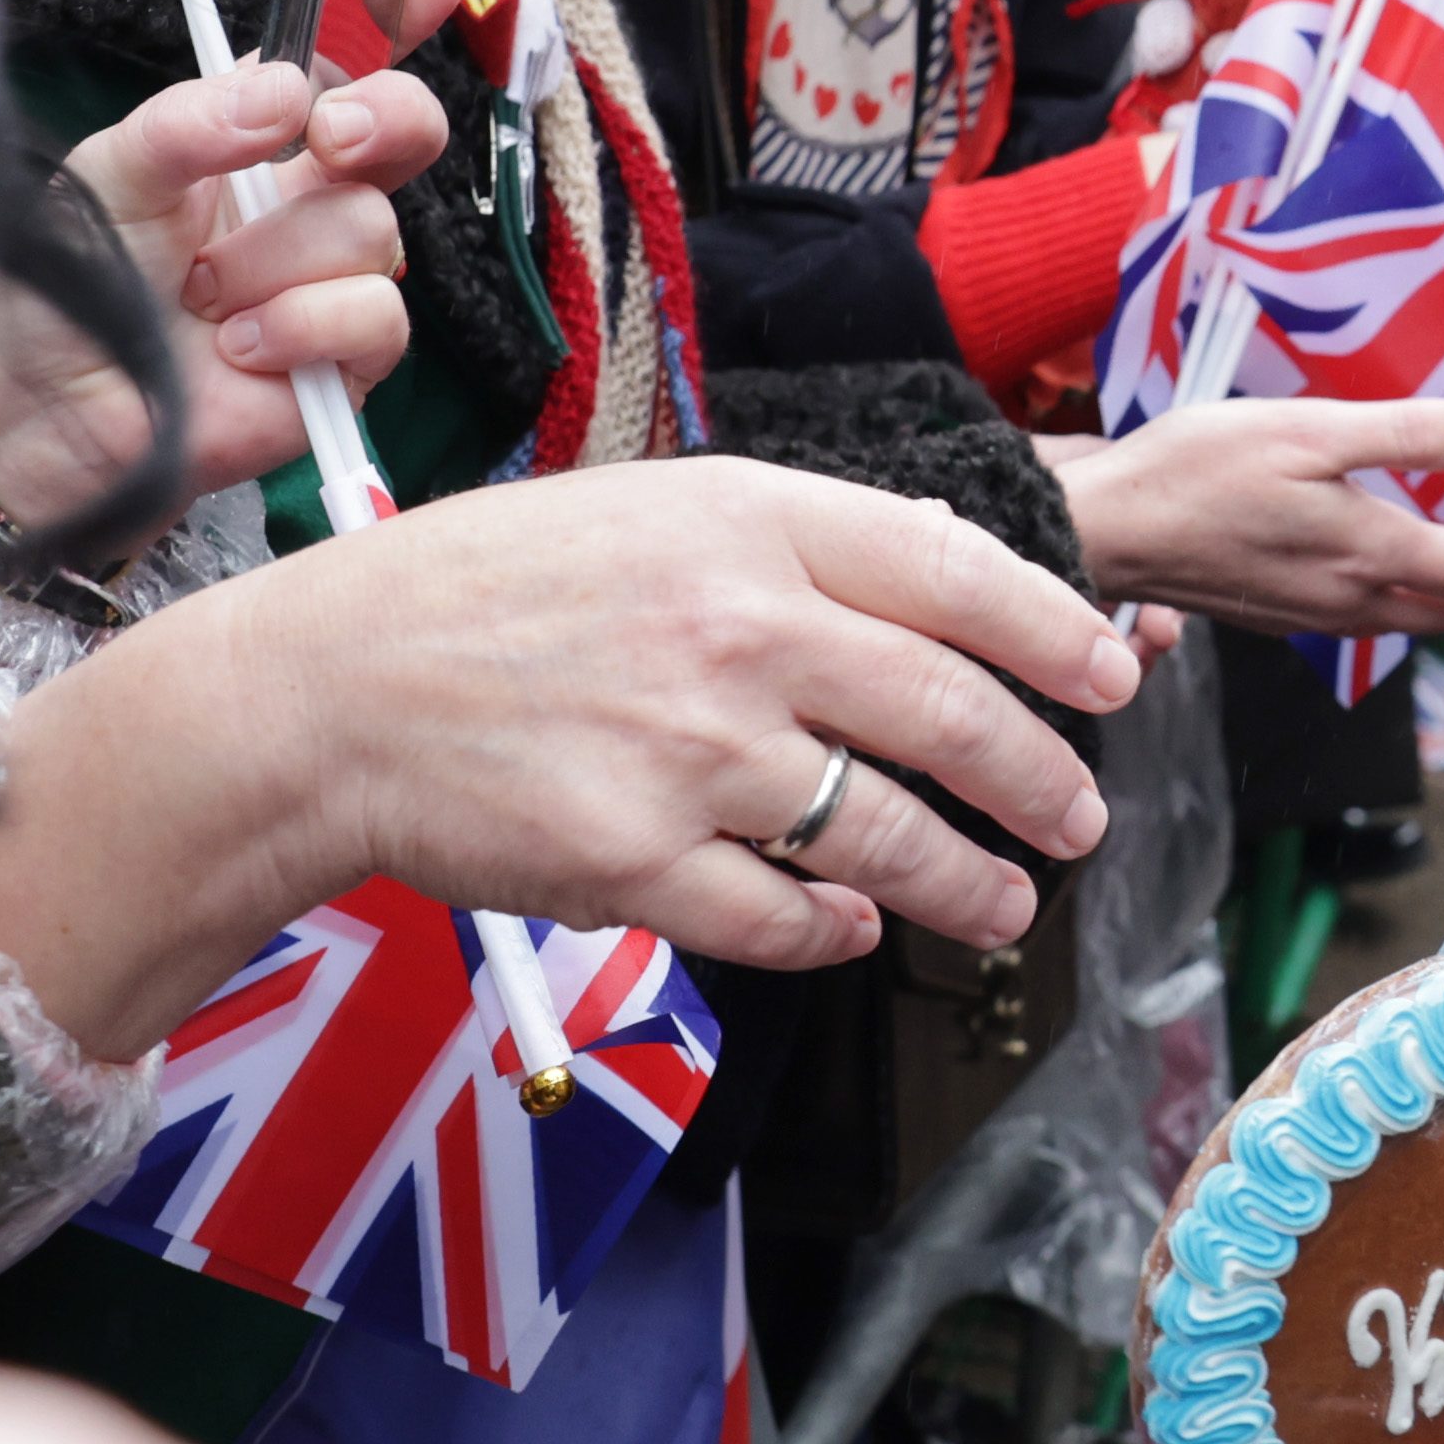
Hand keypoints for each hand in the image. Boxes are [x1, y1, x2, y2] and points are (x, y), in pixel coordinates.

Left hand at [0, 14, 466, 542]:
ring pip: (369, 229)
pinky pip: (372, 316)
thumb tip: (290, 96)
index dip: (395, 6)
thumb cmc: (75, 288)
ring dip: (271, 264)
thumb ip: (191, 121)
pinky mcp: (350, 358)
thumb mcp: (109, 173)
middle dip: (386, 118)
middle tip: (330, 139)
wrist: (53, 416)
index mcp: (257, 136)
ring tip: (201, 298)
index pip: (343, 54)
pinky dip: (299, 326)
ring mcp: (335, 276)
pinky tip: (239, 348)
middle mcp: (308, 197)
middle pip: (404, 127)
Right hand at [0, 460, 1140, 1053]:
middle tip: (1078, 815)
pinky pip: (780, 918)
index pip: (956, 571)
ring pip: (884, 836)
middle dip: (1039, 777)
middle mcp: (736, 632)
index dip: (1057, 632)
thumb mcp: (652, 512)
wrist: (329, 687)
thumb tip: (940, 605)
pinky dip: (833, 931)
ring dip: (965, 884)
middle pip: (948, 714)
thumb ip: (795, 551)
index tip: (1114, 676)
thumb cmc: (486, 592)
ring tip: (1000, 905)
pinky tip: (852, 928)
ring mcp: (689, 753)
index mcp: (748, 523)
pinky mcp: (635, 862)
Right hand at [1051, 399, 1443, 635]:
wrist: (1111, 528)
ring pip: (1408, 620)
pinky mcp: (1277, 614)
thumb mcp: (1311, 428)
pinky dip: (1403, 600)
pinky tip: (1390, 572)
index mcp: (1367, 553)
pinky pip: (1364, 620)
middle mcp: (1347, 599)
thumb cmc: (1198, 471)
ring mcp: (1311, 614)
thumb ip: (1408, 434)